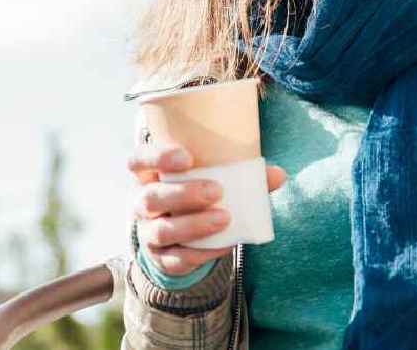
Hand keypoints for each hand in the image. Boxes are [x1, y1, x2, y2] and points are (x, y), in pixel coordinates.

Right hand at [127, 140, 286, 275]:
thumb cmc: (197, 195)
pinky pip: (177, 258)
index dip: (156, 157)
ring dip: (192, 225)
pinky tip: (224, 244)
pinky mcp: (162, 258)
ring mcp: (148, 232)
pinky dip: (202, 252)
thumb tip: (277, 174)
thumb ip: (243, 175)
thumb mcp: (212, 180)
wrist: (184, 237)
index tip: (186, 157)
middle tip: (216, 191)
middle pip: (151, 197)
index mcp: (148, 175)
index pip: (138, 161)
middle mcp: (142, 202)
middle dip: (182, 194)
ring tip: (224, 219)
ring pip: (161, 230)